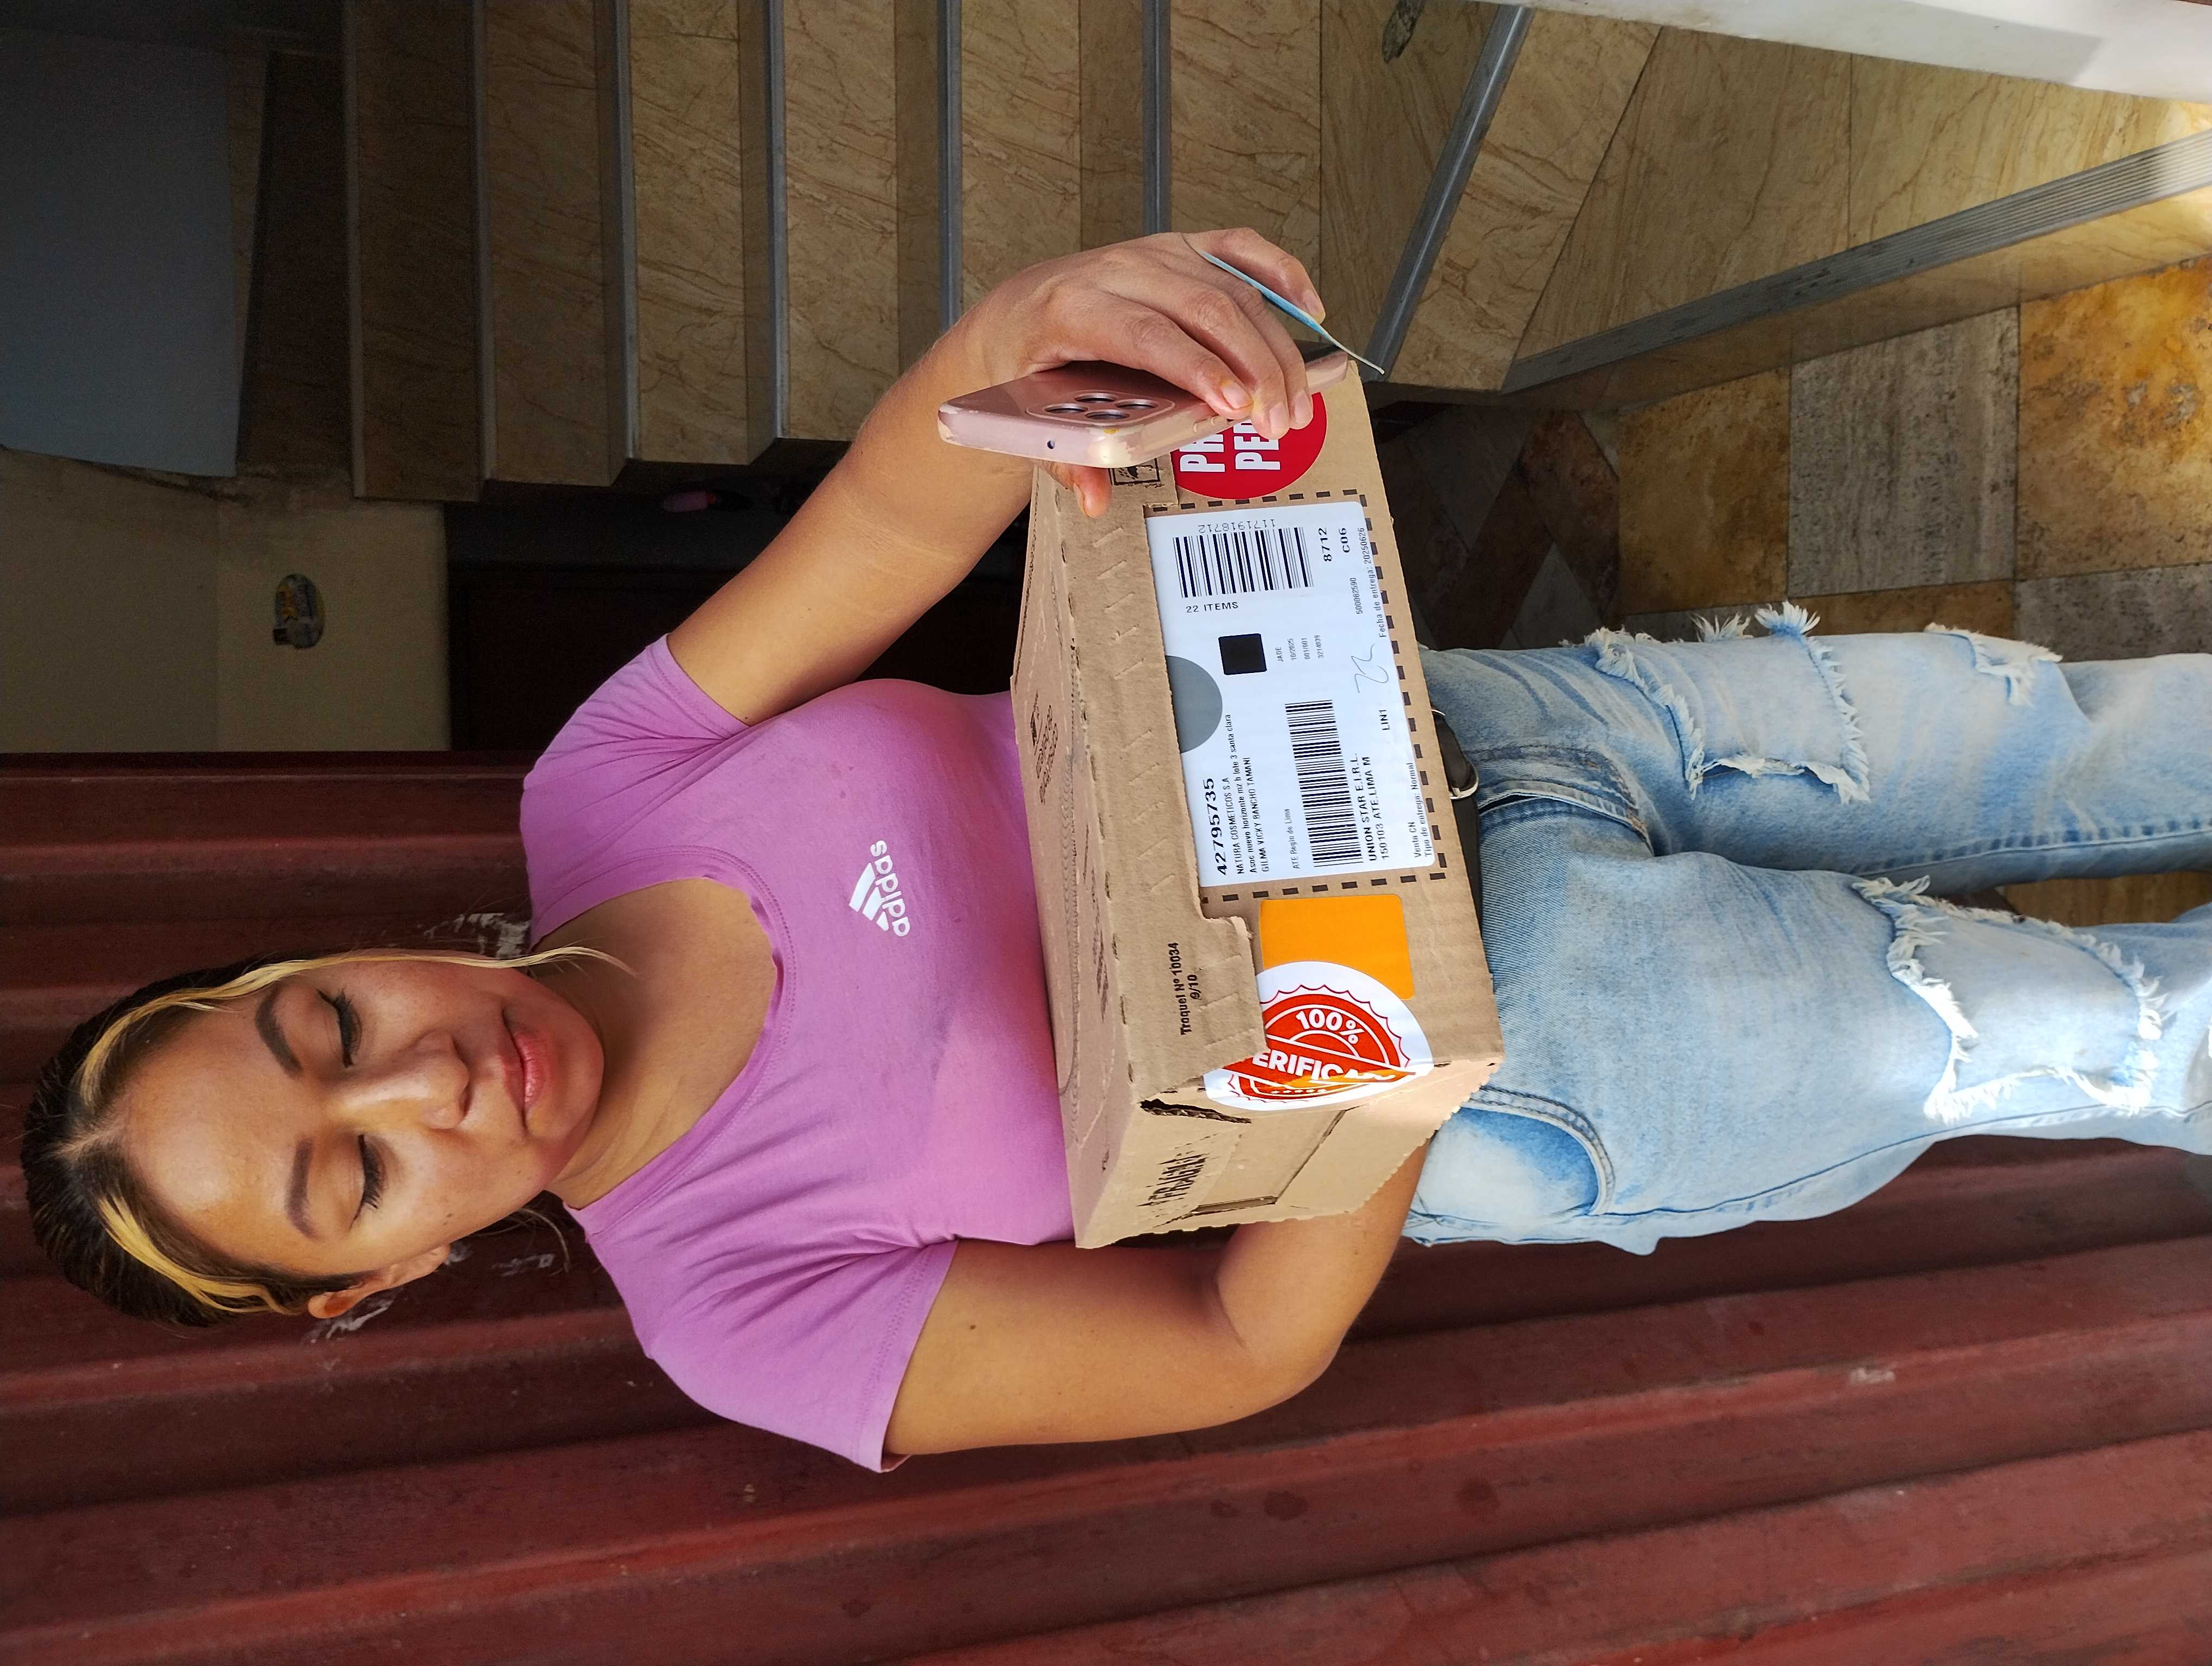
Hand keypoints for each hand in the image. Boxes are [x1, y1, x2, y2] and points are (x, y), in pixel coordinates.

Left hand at [951, 229, 1327, 516]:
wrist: (1018, 309)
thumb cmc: (1030, 358)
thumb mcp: (1028, 412)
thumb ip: (1066, 458)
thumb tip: (1094, 498)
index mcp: (1075, 307)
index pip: (1149, 333)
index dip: (1199, 367)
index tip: (1235, 405)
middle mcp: (1118, 270)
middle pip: (1205, 309)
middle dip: (1254, 367)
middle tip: (1278, 421)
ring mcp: (1155, 253)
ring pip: (1233, 288)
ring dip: (1274, 345)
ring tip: (1294, 400)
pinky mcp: (1180, 247)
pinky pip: (1239, 248)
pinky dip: (1281, 275)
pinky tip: (1308, 311)